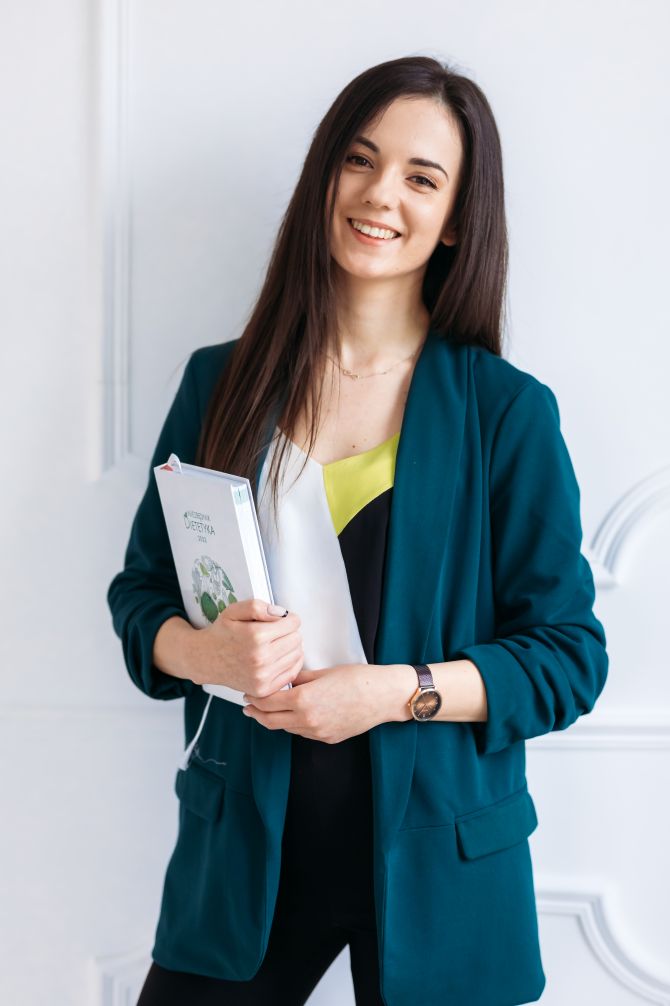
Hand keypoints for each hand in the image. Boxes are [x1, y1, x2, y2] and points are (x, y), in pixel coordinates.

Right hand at [192, 598, 303, 694]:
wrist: (206, 660)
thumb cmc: (222, 633)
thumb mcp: (234, 611)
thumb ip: (258, 607)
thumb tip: (282, 614)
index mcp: (255, 636)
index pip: (294, 624)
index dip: (289, 619)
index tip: (281, 621)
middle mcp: (261, 658)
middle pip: (297, 639)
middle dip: (290, 633)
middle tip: (277, 633)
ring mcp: (262, 676)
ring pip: (297, 656)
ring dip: (291, 648)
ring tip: (276, 645)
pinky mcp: (263, 689)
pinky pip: (292, 673)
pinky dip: (290, 664)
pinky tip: (278, 658)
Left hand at [242, 663, 386, 742]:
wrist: (383, 696)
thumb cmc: (357, 678)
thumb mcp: (323, 672)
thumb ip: (299, 678)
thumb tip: (284, 679)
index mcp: (303, 701)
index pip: (268, 702)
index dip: (255, 697)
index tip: (248, 691)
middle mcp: (307, 721)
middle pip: (271, 721)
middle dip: (256, 713)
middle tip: (248, 705)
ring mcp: (317, 732)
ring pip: (286, 728)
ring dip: (273, 719)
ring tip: (266, 710)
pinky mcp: (328, 738)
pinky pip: (303, 732)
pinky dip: (292, 724)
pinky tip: (292, 715)